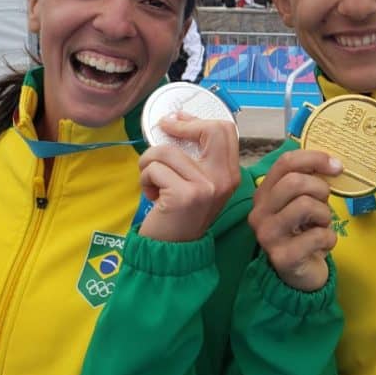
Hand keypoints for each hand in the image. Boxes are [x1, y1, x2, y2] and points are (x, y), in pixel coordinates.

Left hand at [138, 113, 240, 241]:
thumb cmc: (179, 216)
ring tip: (152, 181)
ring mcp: (207, 186)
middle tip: (163, 132)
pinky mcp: (185, 195)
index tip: (177, 122)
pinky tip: (152, 197)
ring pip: (168, 150)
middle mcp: (224, 179)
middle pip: (210, 129)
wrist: (173, 253)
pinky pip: (155, 168)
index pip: (225, 130)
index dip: (197, 121)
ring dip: (149, 162)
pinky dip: (145, 180)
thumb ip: (197, 159)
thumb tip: (176, 122)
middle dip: (179, 127)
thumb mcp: (199, 185)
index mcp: (231, 174)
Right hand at [248, 150, 341, 291]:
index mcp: (263, 194)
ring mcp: (268, 236)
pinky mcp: (283, 257)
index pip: (285, 162)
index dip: (315, 158)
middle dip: (320, 189)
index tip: (336, 166)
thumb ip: (309, 180)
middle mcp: (260, 213)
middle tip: (325, 203)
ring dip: (325, 215)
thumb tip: (332, 163)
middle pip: (294, 182)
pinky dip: (329, 238)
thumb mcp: (302, 201)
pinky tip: (323, 244)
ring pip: (305, 205)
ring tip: (322, 224)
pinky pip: (317, 236)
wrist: (300, 273)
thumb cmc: (303, 231)